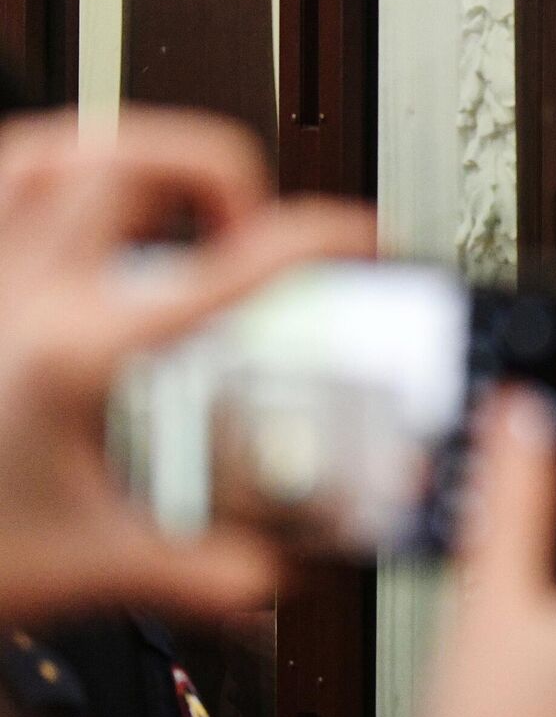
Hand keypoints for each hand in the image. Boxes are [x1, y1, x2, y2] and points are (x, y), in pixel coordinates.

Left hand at [0, 109, 372, 619]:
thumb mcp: (87, 568)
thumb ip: (200, 573)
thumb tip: (273, 574)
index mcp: (76, 351)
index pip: (226, 269)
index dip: (311, 241)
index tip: (359, 236)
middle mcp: (24, 289)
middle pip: (136, 162)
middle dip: (221, 175)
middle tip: (251, 224)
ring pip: (61, 142)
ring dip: (137, 148)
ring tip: (178, 189)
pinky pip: (3, 172)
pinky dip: (62, 163)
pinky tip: (86, 195)